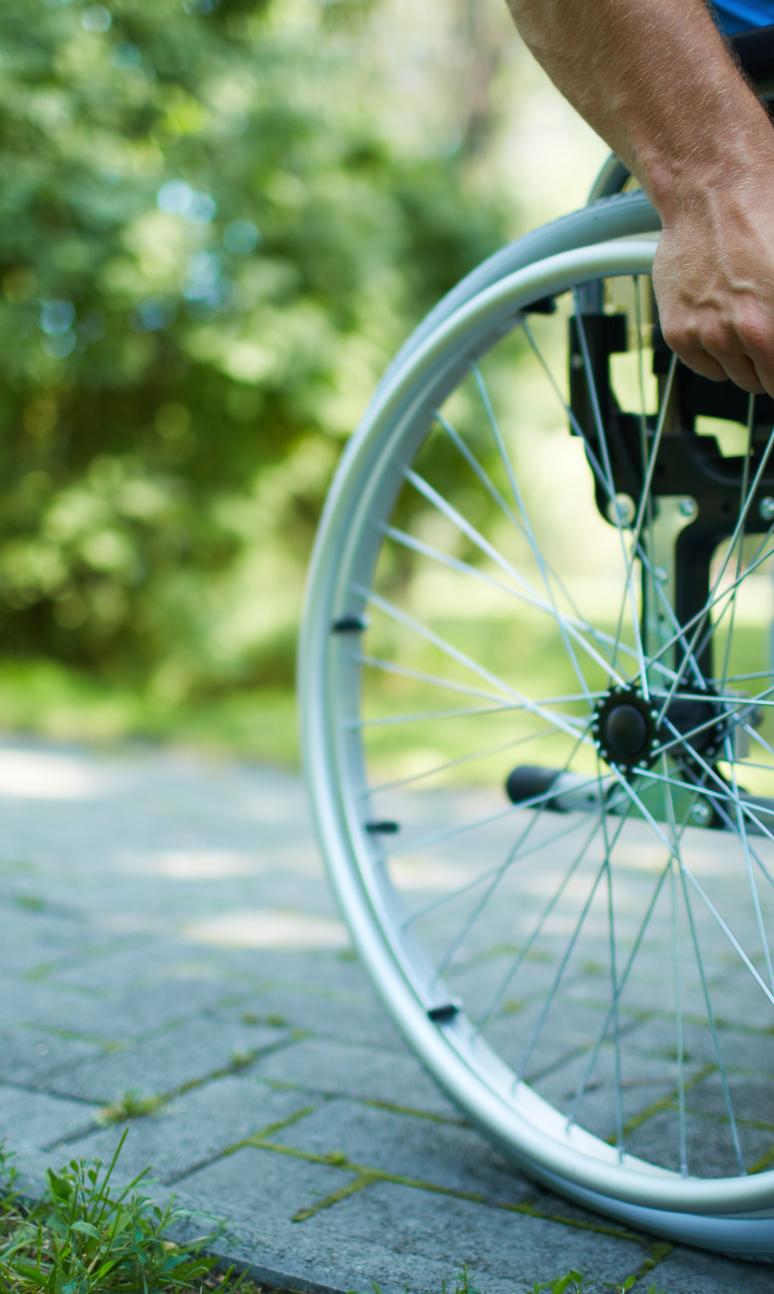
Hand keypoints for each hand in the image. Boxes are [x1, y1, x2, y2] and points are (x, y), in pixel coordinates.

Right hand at [652, 186, 773, 396]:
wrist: (713, 192)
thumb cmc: (763, 219)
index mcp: (773, 325)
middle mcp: (741, 334)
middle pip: (764, 382)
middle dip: (770, 363)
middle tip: (768, 332)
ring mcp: (707, 335)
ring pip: (734, 377)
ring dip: (743, 359)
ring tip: (744, 321)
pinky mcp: (678, 332)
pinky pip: (703, 367)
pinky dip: (714, 354)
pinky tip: (720, 322)